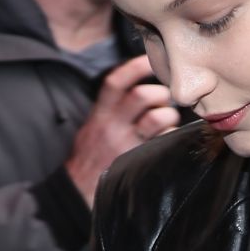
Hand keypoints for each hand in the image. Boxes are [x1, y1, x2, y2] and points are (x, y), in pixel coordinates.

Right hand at [65, 55, 179, 205]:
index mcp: (100, 115)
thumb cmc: (88, 157)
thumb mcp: (92, 127)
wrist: (78, 191)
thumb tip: (136, 88)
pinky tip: (167, 138)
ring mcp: (128, 145)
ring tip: (167, 119)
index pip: (116, 83)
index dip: (134, 68)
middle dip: (160, 93)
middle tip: (165, 98)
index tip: (149, 59)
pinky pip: (165, 141)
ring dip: (170, 115)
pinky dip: (171, 136)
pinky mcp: (140, 161)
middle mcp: (113, 127)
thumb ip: (110, 108)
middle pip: (142, 96)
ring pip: (159, 118)